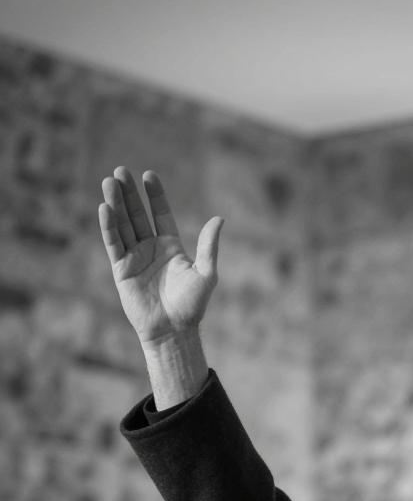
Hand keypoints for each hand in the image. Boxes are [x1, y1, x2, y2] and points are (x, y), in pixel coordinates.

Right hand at [98, 168, 223, 347]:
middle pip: (138, 215)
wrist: (173, 329)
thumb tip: (219, 219)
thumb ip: (209, 246)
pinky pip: (113, 243)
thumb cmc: (192, 305)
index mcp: (171, 247)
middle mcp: (151, 249)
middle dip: (129, 194)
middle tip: (121, 171)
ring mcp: (135, 258)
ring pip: (123, 225)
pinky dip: (109, 226)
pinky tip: (105, 208)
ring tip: (110, 181)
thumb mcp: (206, 272)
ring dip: (116, 204)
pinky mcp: (121, 269)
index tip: (148, 175)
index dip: (155, 196)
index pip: (161, 215)